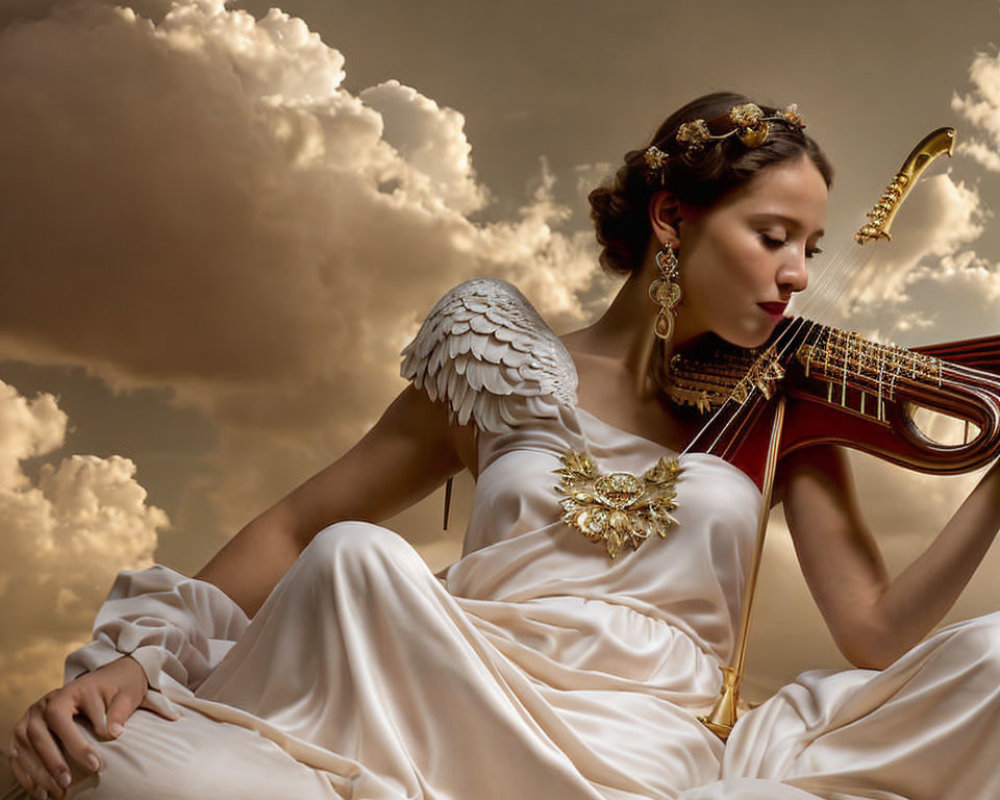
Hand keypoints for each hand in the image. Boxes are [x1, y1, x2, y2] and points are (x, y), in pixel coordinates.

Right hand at [7, 655, 180, 799]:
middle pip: (39, 734)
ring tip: (57, 792)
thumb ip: (119, 711)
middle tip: (68, 783)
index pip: (62, 719)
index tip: (95, 765)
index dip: (76, 744)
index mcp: (67, 692)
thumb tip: (114, 732)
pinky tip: (39, 792)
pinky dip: (26, 775)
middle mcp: (45, 703)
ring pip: (26, 746)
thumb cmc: (115, 691)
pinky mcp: (24, 731)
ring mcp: (30, 717)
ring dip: (38, 773)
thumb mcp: (123, 695)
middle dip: (53, 761)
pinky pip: (17, 754)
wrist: (103, 682)